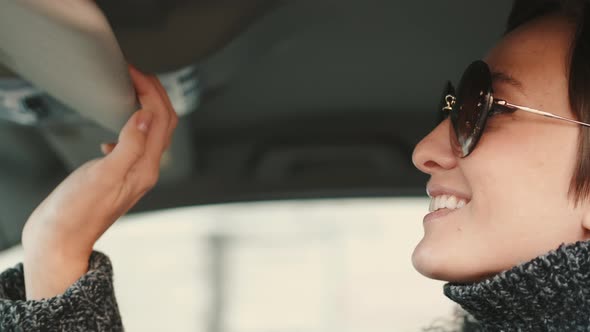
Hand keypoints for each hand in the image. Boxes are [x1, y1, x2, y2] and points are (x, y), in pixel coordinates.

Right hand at [21, 65, 177, 299]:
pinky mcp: (117, 177)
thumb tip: (146, 116)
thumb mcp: (104, 174)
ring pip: (150, 133)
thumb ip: (129, 145)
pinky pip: (133, 147)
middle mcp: (145, 170)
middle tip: (137, 74)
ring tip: (131, 91)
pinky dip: (129, 130)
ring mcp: (132, 174)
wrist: (60, 238)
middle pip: (162, 124)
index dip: (151, 91)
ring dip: (146, 108)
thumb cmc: (77, 212)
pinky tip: (112, 136)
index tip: (134, 72)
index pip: (161, 119)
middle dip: (155, 94)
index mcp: (146, 167)